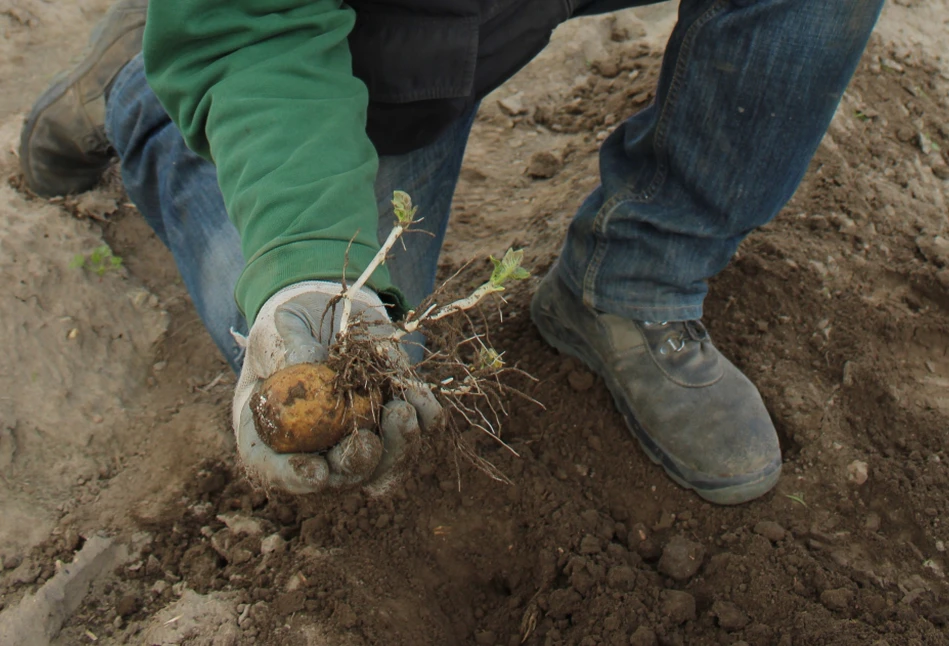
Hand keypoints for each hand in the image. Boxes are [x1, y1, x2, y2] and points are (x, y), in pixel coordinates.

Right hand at [232, 281, 442, 494]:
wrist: (333, 315)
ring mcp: (363, 437)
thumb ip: (288, 344)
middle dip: (357, 467)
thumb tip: (308, 361)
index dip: (294, 478)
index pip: (273, 469)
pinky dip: (424, 418)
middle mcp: (319, 448)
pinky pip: (420, 429)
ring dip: (398, 448)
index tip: (315, 473)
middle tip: (367, 445)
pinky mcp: (397, 417)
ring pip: (387, 465)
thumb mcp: (278, 327)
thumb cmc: (290, 327)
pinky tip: (417, 396)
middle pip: (339, 477)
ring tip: (401, 411)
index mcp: (272, 434)